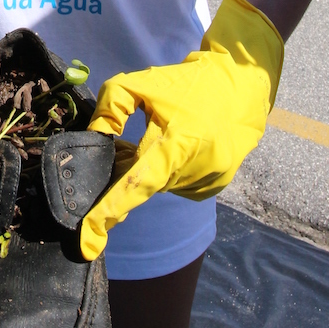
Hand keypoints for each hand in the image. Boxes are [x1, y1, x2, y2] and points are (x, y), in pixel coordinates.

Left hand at [80, 0, 283, 260]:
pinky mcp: (214, 186)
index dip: (108, 214)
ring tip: (161, 136)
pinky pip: (176, 186)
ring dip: (148, 170)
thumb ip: (111, 106)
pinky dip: (167, 173)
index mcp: (175, 144)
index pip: (134, 186)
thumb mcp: (142, 83)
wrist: (240, 87)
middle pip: (143, 185)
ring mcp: (207, 182)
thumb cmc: (188, 83)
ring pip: (158, 187)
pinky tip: (178, 146)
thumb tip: (97, 137)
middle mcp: (193, 171)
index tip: (88, 244)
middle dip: (125, 171)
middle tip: (124, 146)